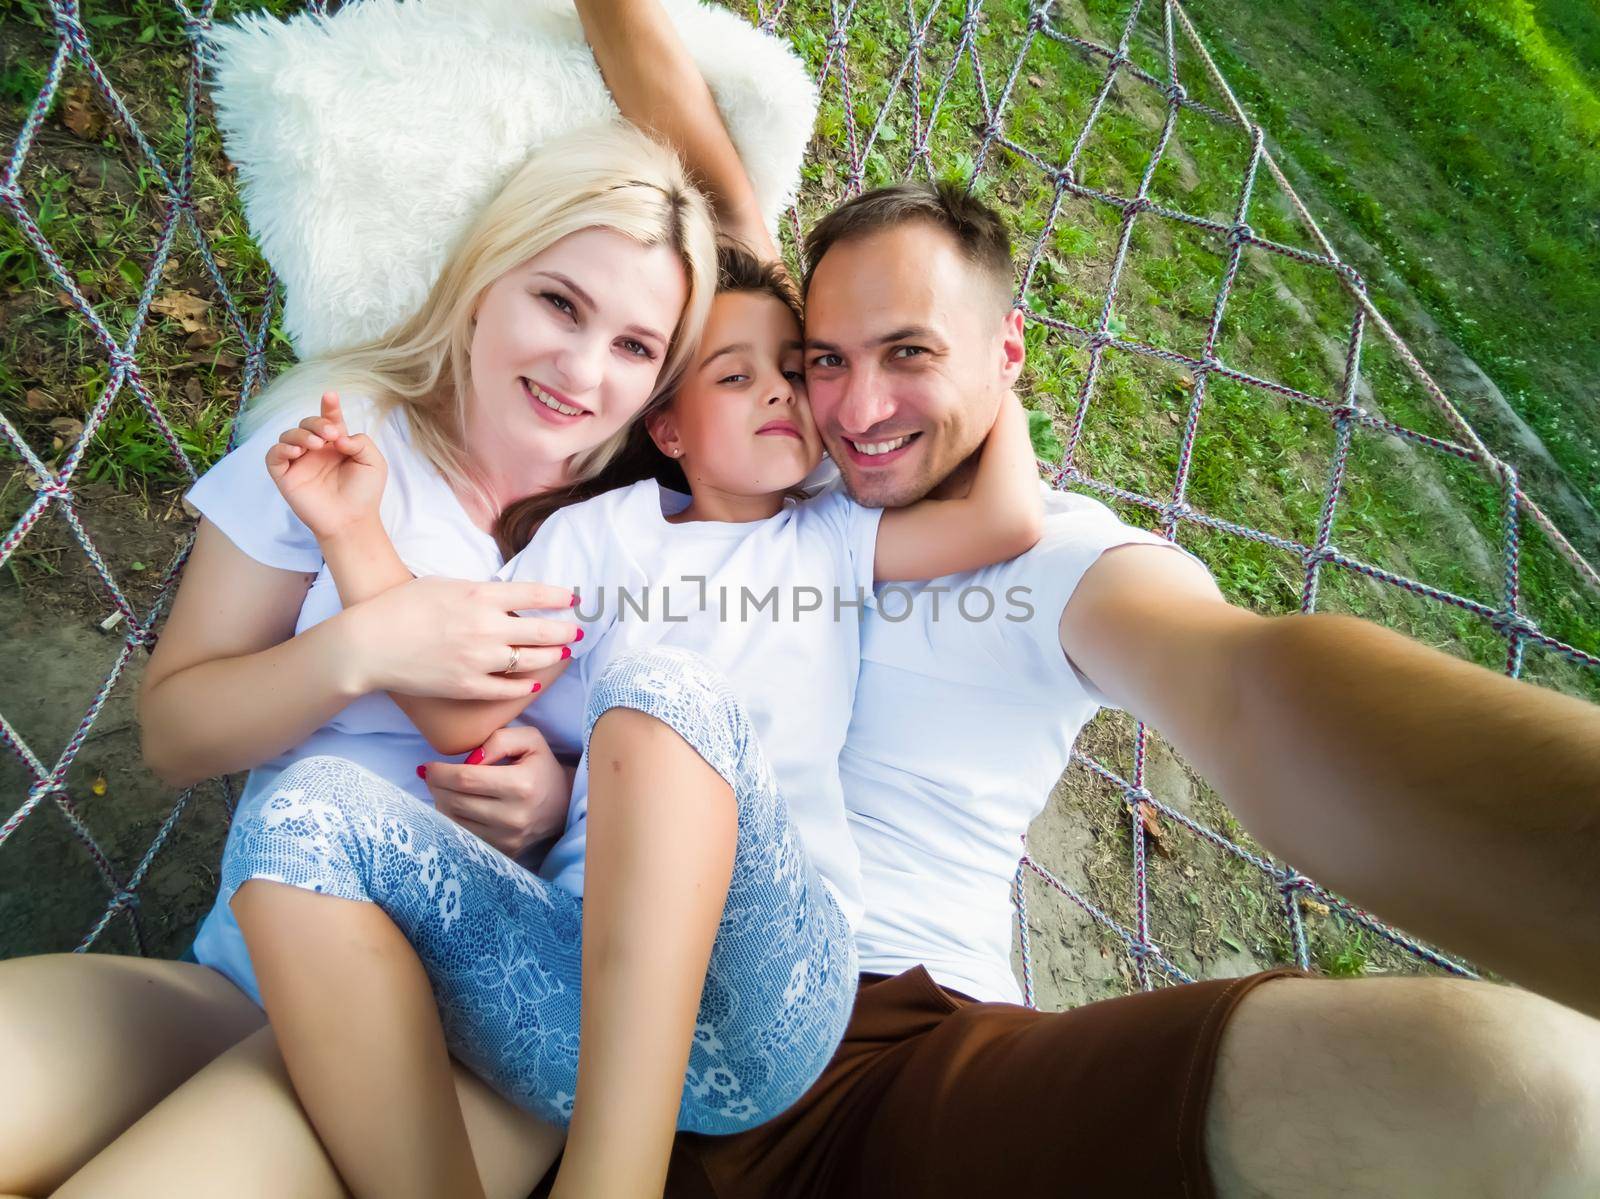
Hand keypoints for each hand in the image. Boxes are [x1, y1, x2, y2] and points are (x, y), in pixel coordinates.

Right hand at [265, 391, 387, 540]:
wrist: (352, 520)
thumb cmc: (364, 493)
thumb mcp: (373, 462)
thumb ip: (360, 442)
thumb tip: (338, 436)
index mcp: (336, 444)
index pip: (329, 419)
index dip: (329, 406)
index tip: (331, 396)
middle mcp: (316, 450)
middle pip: (307, 423)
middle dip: (317, 422)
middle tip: (330, 435)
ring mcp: (300, 462)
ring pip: (289, 435)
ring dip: (301, 434)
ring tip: (316, 445)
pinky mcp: (285, 476)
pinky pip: (273, 456)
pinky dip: (282, 449)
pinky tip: (297, 453)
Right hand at [344, 575, 578, 698]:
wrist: (370, 644)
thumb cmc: (401, 607)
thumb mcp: (444, 584)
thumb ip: (478, 591)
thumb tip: (505, 597)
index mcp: (480, 595)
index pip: (536, 594)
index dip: (560, 597)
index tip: (572, 599)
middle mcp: (486, 626)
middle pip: (544, 630)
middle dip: (566, 631)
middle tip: (577, 630)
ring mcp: (479, 659)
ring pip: (533, 660)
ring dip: (553, 656)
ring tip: (562, 653)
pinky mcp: (469, 686)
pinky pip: (510, 688)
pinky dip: (527, 684)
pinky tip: (535, 680)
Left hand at [421, 725, 571, 857]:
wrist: (564, 805)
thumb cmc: (541, 767)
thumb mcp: (530, 740)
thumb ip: (499, 739)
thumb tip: (470, 758)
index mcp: (521, 786)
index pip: (465, 779)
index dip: (440, 772)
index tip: (428, 766)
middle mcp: (514, 817)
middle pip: (455, 801)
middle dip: (436, 786)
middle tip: (433, 775)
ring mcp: (508, 839)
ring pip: (454, 821)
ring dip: (442, 803)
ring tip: (446, 789)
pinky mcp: (504, 852)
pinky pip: (464, 836)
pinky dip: (453, 820)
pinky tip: (458, 806)